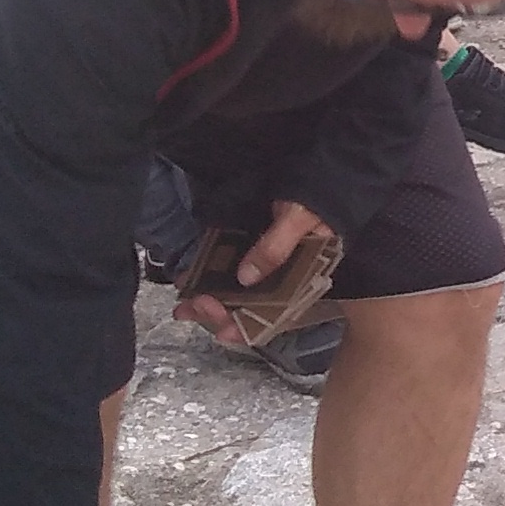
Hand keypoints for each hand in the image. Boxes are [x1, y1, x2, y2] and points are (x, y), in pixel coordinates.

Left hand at [182, 197, 335, 340]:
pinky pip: (229, 275)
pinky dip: (210, 281)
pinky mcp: (253, 254)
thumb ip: (276, 248)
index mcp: (303, 282)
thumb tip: (245, 278)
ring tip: (182, 304)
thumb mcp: (299, 219)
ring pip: (236, 298)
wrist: (322, 175)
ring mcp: (267, 270)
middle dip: (218, 314)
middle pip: (250, 312)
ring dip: (210, 303)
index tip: (221, 331)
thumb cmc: (317, 197)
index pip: (274, 317)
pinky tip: (190, 280)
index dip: (248, 328)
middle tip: (190, 306)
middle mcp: (284, 282)